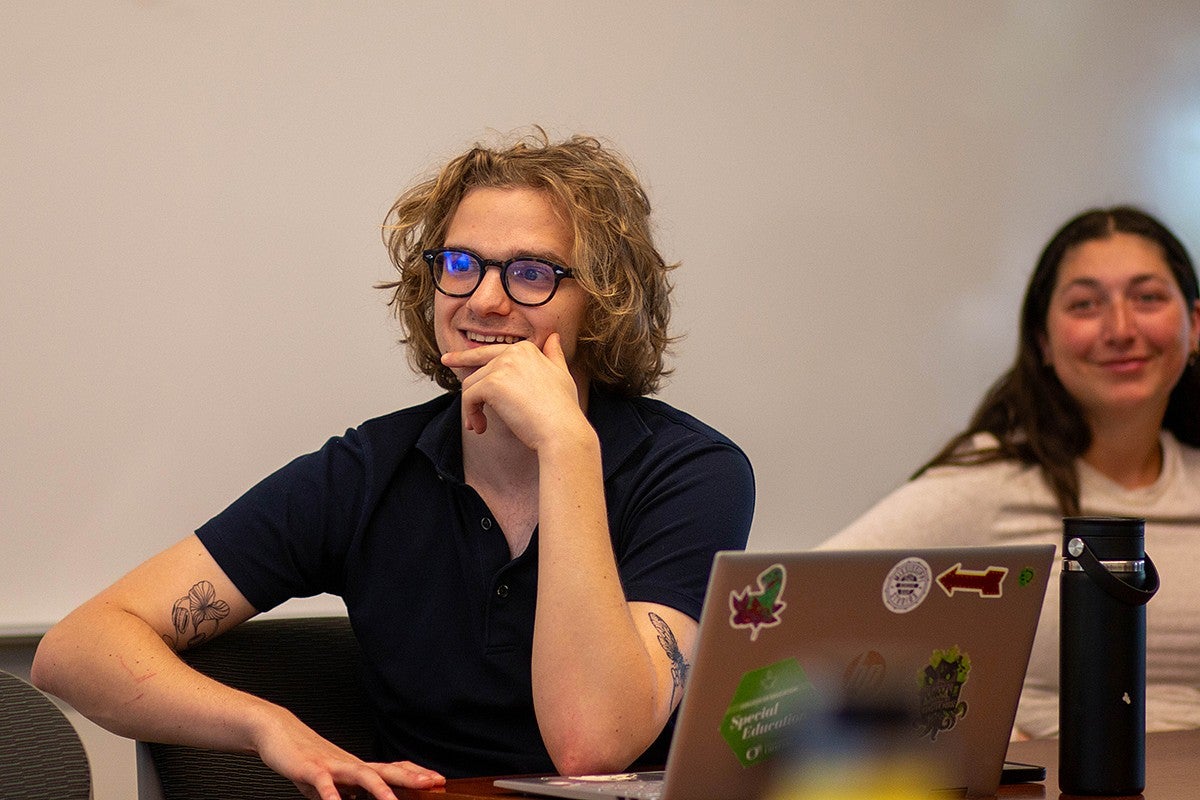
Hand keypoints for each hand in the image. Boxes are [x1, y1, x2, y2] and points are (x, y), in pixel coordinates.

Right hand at [255, 708, 443, 799]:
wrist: (278, 733)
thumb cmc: (306, 758)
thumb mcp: (333, 780)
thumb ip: (349, 792)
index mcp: (357, 767)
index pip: (393, 769)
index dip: (415, 774)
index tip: (438, 780)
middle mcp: (349, 763)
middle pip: (385, 770)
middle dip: (410, 778)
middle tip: (434, 783)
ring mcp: (331, 764)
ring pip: (360, 774)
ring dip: (379, 788)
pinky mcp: (310, 768)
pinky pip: (322, 782)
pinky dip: (330, 795)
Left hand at [441, 334, 587, 448]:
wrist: (562, 430)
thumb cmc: (564, 409)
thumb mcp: (561, 375)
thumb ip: (554, 355)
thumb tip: (554, 337)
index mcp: (527, 349)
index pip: (494, 351)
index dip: (478, 358)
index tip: (461, 357)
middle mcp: (513, 352)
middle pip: (479, 364)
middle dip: (461, 363)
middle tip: (446, 361)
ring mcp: (501, 366)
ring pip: (471, 384)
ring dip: (471, 407)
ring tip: (479, 425)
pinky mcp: (491, 384)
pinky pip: (468, 398)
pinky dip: (470, 414)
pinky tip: (480, 427)